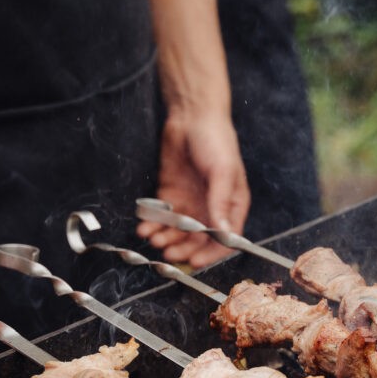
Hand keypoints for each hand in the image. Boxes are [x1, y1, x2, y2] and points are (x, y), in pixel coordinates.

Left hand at [137, 111, 249, 267]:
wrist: (192, 116)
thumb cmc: (216, 141)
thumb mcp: (223, 172)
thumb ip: (221, 202)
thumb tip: (224, 232)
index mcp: (232, 205)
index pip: (224, 239)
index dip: (210, 254)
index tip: (194, 261)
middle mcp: (211, 209)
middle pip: (198, 240)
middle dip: (182, 249)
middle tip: (168, 252)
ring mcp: (190, 203)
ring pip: (178, 232)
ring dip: (165, 239)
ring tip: (153, 238)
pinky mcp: (170, 195)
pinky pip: (162, 217)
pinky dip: (153, 224)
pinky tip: (144, 227)